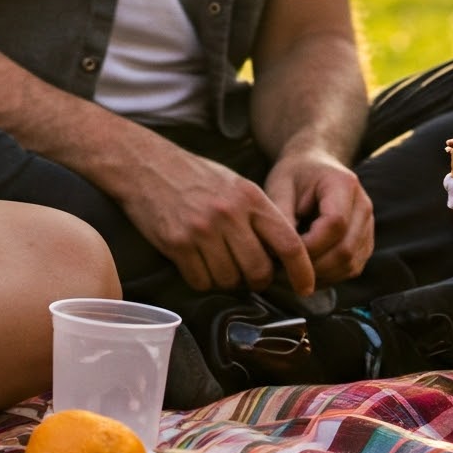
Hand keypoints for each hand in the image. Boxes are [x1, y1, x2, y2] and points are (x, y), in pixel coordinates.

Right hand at [114, 134, 315, 295]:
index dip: (302, 271)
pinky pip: (201, 281)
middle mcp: (229, 213)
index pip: (288, 243)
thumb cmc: (194, 177)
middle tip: (249, 274)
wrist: (146, 165)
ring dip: (227, 280)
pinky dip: (203, 280)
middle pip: (259, 270)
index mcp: (249, 197)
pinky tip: (197, 262)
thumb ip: (258, 216)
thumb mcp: (235, 185)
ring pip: (230, 280)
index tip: (306, 287)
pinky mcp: (178, 244)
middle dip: (257, 280)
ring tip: (218, 262)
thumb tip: (281, 256)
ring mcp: (203, 230)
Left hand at [264, 146, 373, 285]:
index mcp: (343, 184)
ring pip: (350, 264)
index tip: (284, 252)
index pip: (335, 224)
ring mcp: (368, 225)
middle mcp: (363, 205)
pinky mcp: (365, 242)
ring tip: (293, 272)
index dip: (310, 245)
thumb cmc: (294, 174)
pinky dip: (330, 276)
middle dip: (314, 266)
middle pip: (346, 249)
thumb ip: (281, 216)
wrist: (312, 166)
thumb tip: (280, 252)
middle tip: (284, 270)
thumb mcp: (280, 185)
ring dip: (321, 275)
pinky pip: (352, 268)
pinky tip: (307, 271)